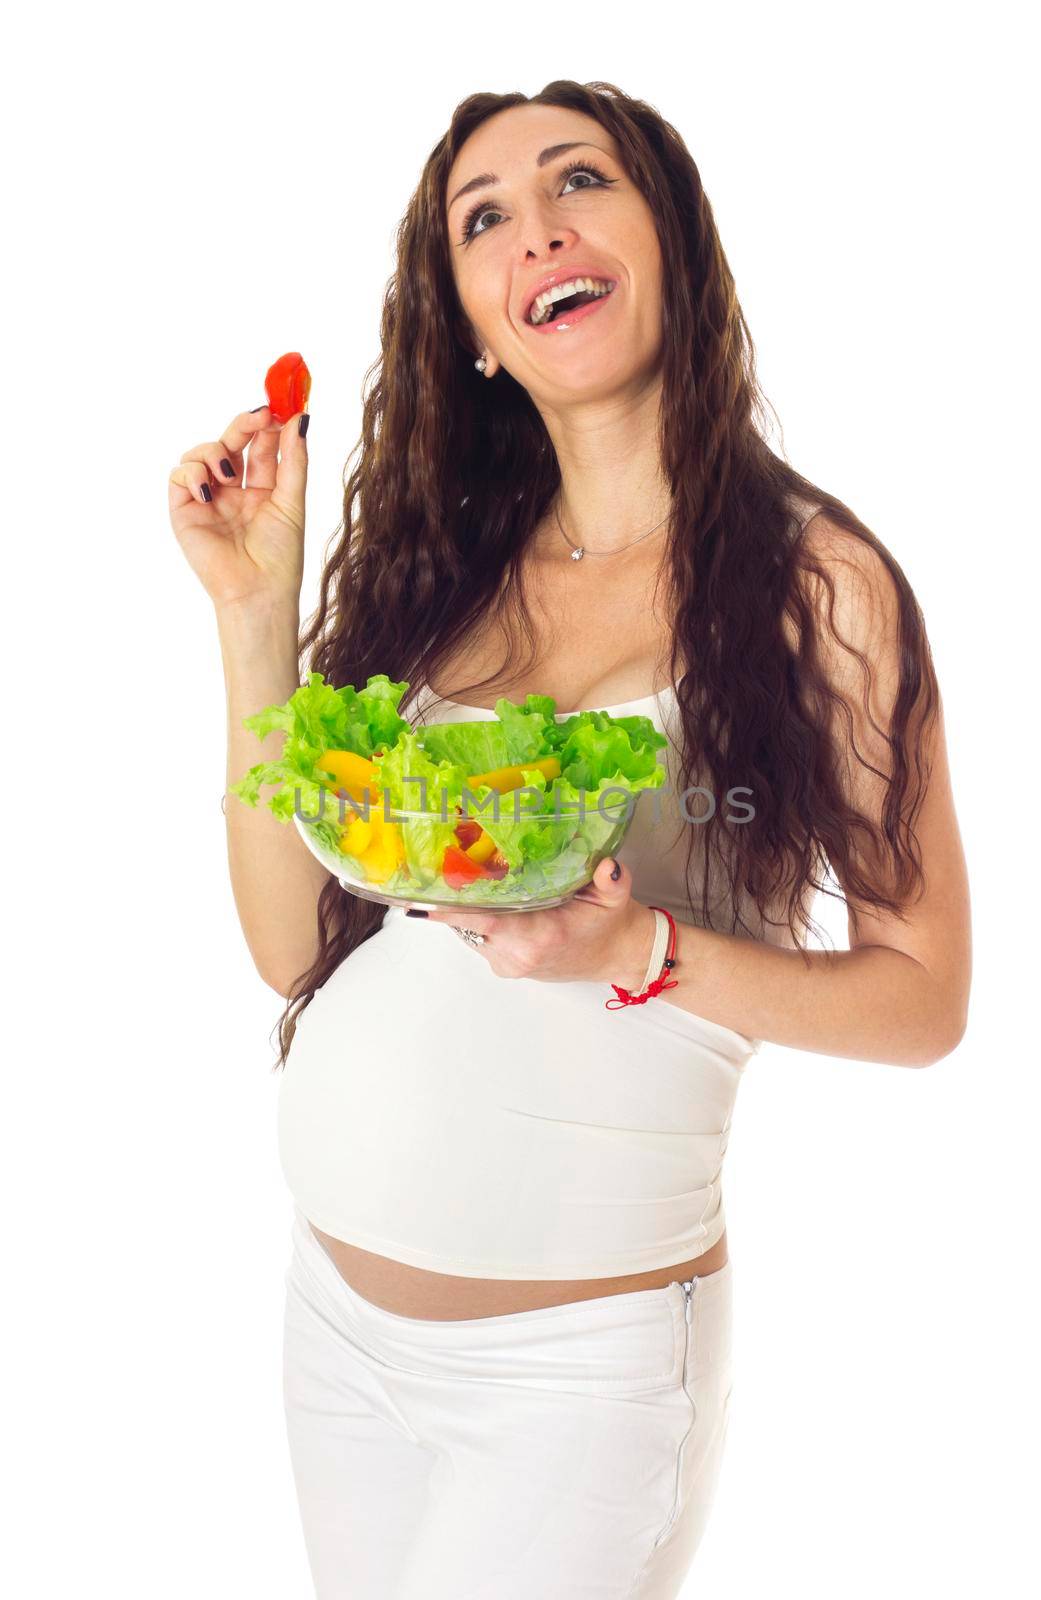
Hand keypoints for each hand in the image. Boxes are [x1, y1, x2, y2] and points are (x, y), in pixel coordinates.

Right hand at [167, 403, 307, 611]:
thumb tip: (300, 419)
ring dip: (216, 452)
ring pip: (201, 452)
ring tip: (231, 476)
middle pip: (231, 442)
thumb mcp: (291, 501)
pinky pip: (180, 475)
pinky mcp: (184, 510)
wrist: (257, 590)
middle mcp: (233, 491)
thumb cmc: (279, 556)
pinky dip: (193, 474)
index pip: (261, 446)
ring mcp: (208, 499)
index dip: (267, 424)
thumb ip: (294, 460)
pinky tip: (211, 492)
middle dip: (243, 425)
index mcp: (262, 490)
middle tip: (259, 415)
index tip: (278, 408)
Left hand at [422, 857, 656, 988]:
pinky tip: (481, 894)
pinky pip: (479, 937)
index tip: (422, 898)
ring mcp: (509, 963)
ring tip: (458, 873)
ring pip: (471, 930)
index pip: (486, 921)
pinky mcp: (505, 966)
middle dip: (454, 895)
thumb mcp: (616, 897)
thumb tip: (607, 866)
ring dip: (465, 906)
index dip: (452, 910)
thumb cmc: (611, 923)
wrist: (615, 956)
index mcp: (541, 936)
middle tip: (437, 863)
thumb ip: (612, 880)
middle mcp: (519, 954)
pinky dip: (476, 917)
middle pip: (470, 922)